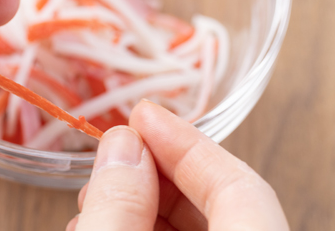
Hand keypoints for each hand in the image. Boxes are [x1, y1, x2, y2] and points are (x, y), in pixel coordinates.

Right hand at [67, 100, 288, 229]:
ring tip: (93, 200)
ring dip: (142, 206)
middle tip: (112, 158)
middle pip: (220, 206)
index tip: (142, 115)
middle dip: (156, 174)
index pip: (241, 188)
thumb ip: (118, 203)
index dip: (187, 143)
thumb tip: (123, 145)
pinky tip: (105, 226)